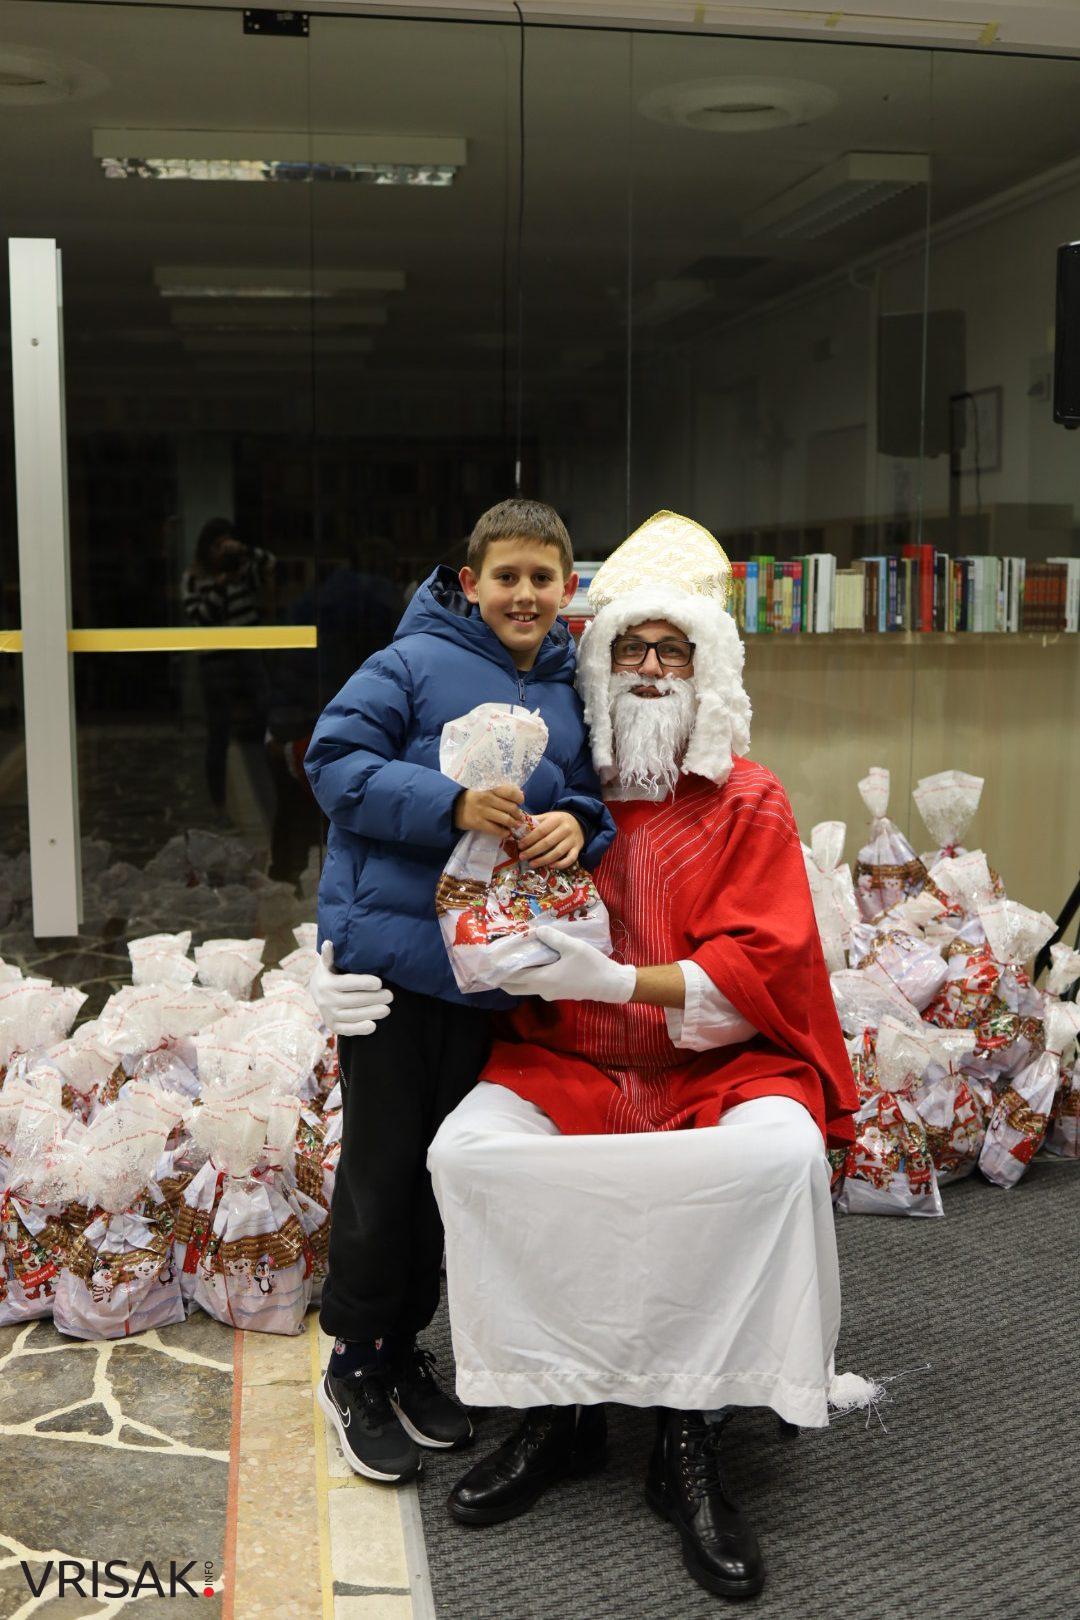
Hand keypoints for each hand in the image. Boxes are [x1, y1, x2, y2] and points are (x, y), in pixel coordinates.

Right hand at [309, 940, 392, 1036]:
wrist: (316, 993)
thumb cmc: (329, 974)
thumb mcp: (327, 964)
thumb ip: (329, 956)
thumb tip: (329, 942)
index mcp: (326, 983)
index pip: (347, 983)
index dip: (363, 983)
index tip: (379, 982)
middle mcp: (326, 1000)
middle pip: (353, 1000)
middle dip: (374, 998)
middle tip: (390, 996)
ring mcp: (329, 1015)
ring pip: (353, 1016)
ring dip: (371, 1013)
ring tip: (387, 1009)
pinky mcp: (333, 1026)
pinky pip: (347, 1030)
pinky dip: (360, 1029)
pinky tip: (373, 1025)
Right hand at [454, 784, 524, 835]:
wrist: (452, 807)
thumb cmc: (473, 798)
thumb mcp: (484, 788)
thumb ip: (499, 790)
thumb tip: (519, 793)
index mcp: (489, 788)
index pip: (510, 792)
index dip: (519, 798)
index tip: (520, 801)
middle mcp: (487, 798)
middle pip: (511, 808)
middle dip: (519, 814)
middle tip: (520, 818)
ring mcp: (482, 811)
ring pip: (506, 819)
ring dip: (513, 824)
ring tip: (515, 825)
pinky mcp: (478, 823)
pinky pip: (496, 830)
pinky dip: (504, 833)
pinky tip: (506, 833)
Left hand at [500, 926, 635, 1003]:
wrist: (610, 984)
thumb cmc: (591, 966)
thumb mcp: (573, 947)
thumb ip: (553, 938)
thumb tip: (536, 930)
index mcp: (543, 979)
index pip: (513, 977)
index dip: (500, 970)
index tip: (489, 961)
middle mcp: (542, 990)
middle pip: (515, 987)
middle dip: (503, 976)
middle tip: (496, 961)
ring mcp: (550, 993)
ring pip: (526, 986)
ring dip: (517, 975)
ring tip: (514, 957)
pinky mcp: (558, 992)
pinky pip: (537, 984)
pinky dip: (530, 976)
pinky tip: (533, 961)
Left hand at [515, 811, 583, 868]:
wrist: (579, 822)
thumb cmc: (558, 821)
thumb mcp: (548, 816)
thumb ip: (534, 821)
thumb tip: (516, 825)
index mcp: (556, 820)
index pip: (541, 831)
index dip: (529, 839)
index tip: (520, 846)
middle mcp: (565, 829)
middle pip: (547, 843)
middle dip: (533, 851)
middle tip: (522, 857)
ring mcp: (572, 840)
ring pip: (557, 853)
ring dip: (543, 860)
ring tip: (531, 864)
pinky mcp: (577, 848)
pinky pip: (570, 859)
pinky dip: (561, 864)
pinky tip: (551, 866)